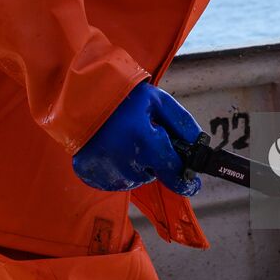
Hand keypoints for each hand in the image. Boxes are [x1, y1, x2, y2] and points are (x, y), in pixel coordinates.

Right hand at [71, 81, 202, 195]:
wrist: (80, 95)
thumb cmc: (123, 95)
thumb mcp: (158, 101)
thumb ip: (182, 124)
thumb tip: (199, 146)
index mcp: (145, 142)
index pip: (174, 173)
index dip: (186, 180)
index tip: (193, 184)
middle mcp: (126, 162)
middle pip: (154, 174)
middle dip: (156, 161)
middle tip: (147, 138)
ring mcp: (106, 171)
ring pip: (135, 179)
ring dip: (137, 165)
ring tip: (126, 139)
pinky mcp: (91, 175)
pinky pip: (115, 180)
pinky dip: (119, 168)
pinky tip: (113, 148)